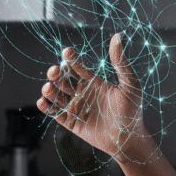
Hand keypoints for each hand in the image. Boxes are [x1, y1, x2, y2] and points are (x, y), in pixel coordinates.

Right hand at [37, 33, 148, 161]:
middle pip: (63, 79)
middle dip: (56, 74)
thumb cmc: (132, 112)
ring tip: (49, 87)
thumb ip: (121, 62)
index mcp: (94, 82)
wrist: (128, 139)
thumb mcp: (129, 85)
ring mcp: (76, 107)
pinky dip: (46, 107)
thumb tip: (117, 36)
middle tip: (55, 71)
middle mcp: (82, 93)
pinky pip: (55, 113)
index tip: (67, 52)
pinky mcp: (71, 122)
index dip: (71, 59)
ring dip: (50, 89)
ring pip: (57, 95)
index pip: (77, 67)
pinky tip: (43, 102)